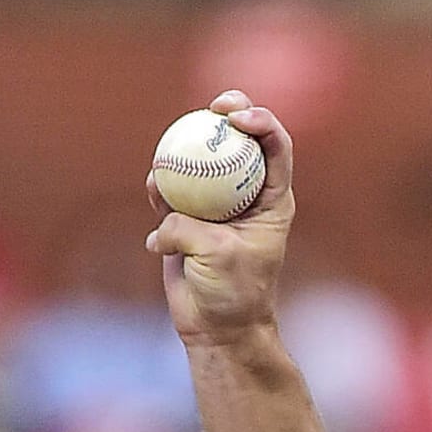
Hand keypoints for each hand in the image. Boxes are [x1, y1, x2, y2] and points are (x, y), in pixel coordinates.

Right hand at [145, 89, 294, 347]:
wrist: (217, 326)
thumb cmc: (234, 293)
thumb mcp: (219, 257)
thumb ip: (190, 230)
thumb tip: (164, 221)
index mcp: (273, 200)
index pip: (276, 149)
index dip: (263, 123)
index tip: (238, 118)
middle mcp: (246, 195)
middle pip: (239, 142)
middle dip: (229, 114)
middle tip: (215, 105)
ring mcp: (215, 204)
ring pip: (201, 161)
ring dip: (186, 150)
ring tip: (172, 150)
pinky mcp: (186, 218)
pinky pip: (170, 190)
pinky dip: (161, 187)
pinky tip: (155, 190)